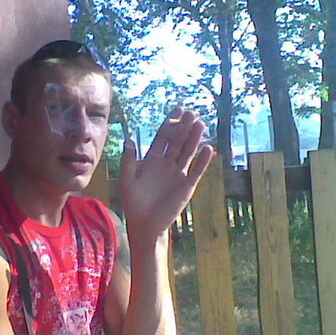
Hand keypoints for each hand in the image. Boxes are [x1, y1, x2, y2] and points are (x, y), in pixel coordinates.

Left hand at [119, 107, 213, 247]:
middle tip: (193, 112)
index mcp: (152, 160)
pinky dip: (202, 161)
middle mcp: (166, 164)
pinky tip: (208, 149)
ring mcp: (177, 174)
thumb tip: (129, 140)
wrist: (144, 224)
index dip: (171, 122)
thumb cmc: (133, 203)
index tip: (178, 109)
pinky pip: (196, 171)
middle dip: (184, 127)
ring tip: (201, 124)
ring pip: (188, 152)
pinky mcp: (186, 186)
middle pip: (177, 141)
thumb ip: (128, 161)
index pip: (163, 137)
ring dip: (194, 139)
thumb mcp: (127, 181)